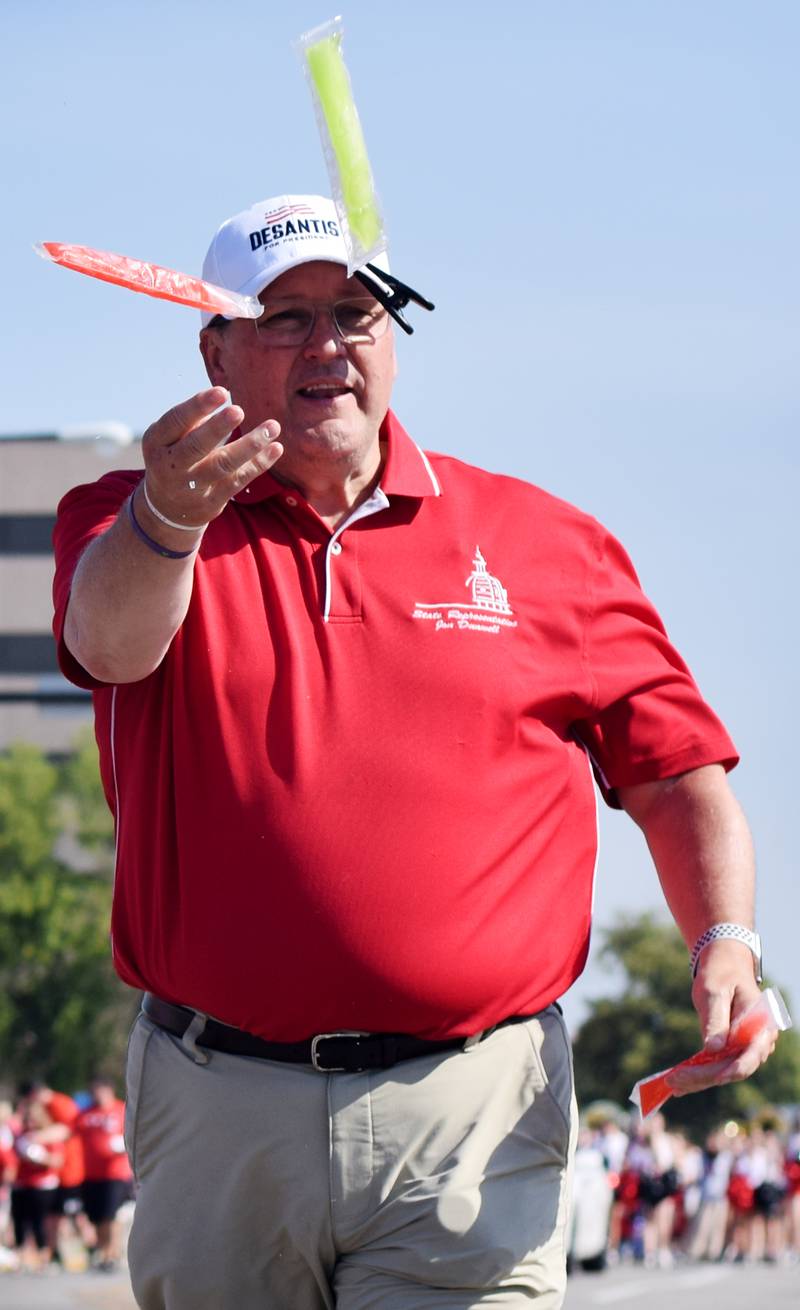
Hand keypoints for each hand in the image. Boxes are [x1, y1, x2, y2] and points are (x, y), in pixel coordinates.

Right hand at [141, 386, 282, 529]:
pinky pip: (239, 481)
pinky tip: (276, 448)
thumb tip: (223, 395)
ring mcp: (191, 486)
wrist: (165, 509)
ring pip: (223, 465)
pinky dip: (259, 464)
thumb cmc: (172, 457)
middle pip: (196, 446)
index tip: (222, 391)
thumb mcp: (168, 438)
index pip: (176, 421)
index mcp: (157, 442)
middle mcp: (171, 466)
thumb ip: (191, 420)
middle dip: (217, 427)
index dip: (198, 406)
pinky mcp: (212, 501)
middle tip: (239, 410)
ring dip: (249, 445)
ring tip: (272, 426)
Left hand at [666, 939, 775, 1095]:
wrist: (724, 966)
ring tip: (671, 1085)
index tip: (716, 1077)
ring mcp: (745, 1047)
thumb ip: (716, 1019)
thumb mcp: (715, 992)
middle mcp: (758, 1041)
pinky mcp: (731, 1049)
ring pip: (723, 1071)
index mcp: (762, 1024)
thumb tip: (714, 1048)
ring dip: (698, 1080)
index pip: (753, 1054)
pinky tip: (678, 1084)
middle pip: (734, 1067)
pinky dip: (698, 1074)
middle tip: (674, 1080)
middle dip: (705, 1077)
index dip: (736, 1068)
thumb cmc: (721, 974)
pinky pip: (716, 1065)